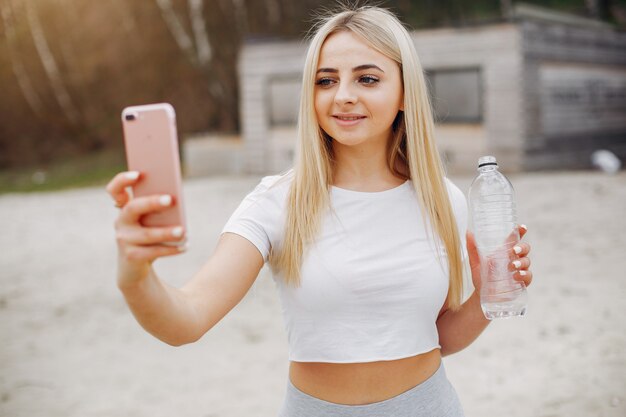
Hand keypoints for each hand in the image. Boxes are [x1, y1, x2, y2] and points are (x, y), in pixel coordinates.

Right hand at [106, 171, 186, 287]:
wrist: (136, 266)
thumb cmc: (149, 237)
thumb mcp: (152, 221)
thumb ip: (159, 209)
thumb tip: (176, 201)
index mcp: (126, 208)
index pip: (115, 190)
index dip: (122, 180)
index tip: (138, 174)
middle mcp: (121, 222)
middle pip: (133, 208)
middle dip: (152, 202)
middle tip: (170, 200)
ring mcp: (123, 239)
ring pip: (147, 234)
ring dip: (166, 232)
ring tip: (183, 231)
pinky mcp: (131, 256)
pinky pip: (153, 252)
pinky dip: (171, 249)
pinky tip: (185, 246)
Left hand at [466, 224, 532, 292]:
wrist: (482, 296)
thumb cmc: (481, 276)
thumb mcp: (475, 261)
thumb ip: (472, 248)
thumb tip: (468, 232)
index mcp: (505, 251)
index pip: (515, 238)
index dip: (520, 231)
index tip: (522, 227)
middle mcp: (515, 259)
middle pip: (525, 248)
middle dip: (522, 247)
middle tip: (514, 251)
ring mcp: (520, 270)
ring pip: (527, 262)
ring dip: (521, 262)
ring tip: (511, 266)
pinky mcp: (522, 282)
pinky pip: (528, 277)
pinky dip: (523, 275)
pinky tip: (516, 276)